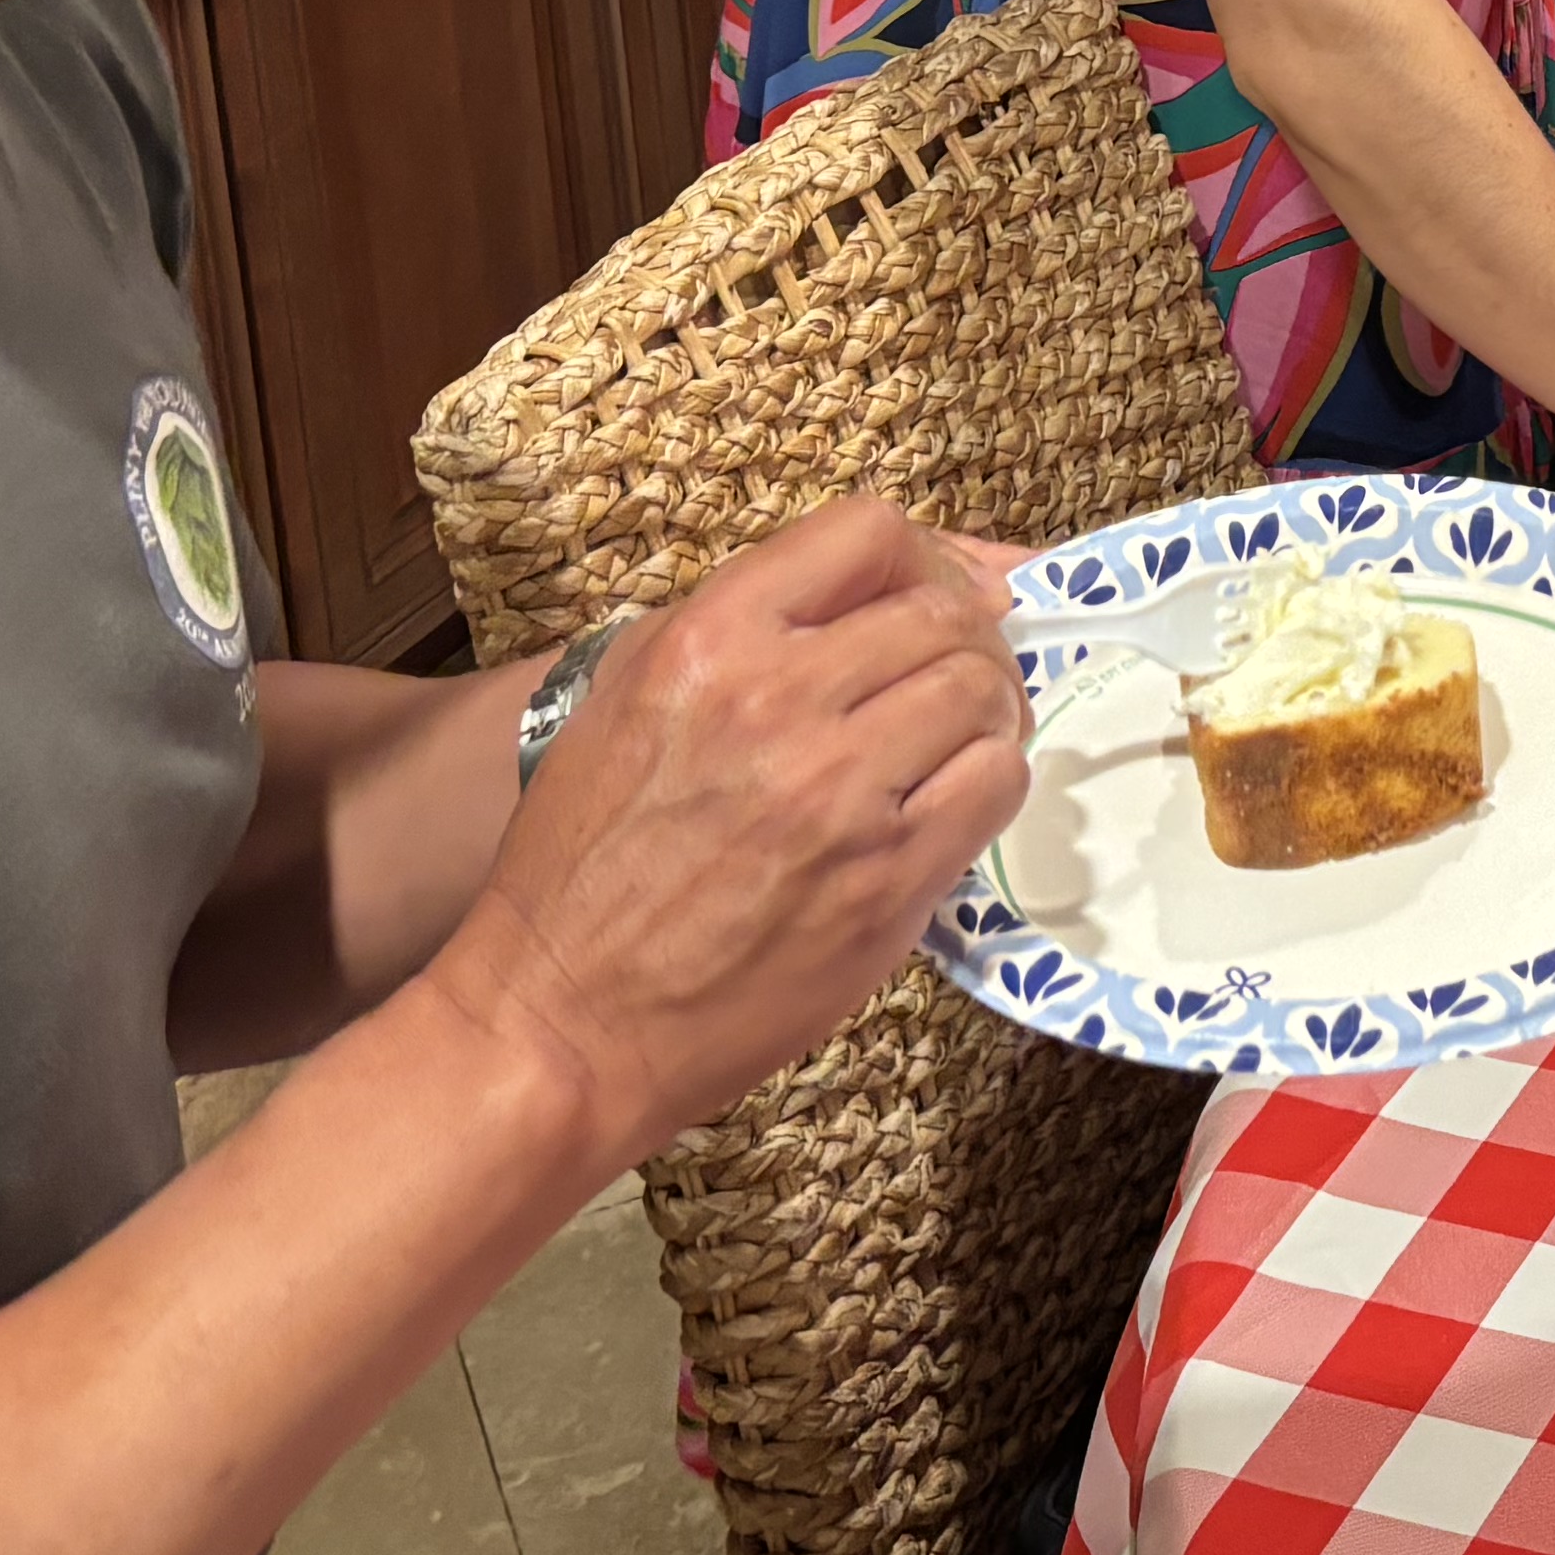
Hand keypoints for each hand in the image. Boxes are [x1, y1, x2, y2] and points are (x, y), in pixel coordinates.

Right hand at [430, 499, 1030, 1150]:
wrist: (560, 1022)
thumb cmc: (580, 867)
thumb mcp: (627, 701)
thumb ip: (743, 630)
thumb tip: (881, 584)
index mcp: (705, 644)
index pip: (866, 532)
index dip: (920, 556)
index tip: (929, 593)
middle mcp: (776, 702)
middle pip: (943, 614)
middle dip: (967, 637)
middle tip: (955, 677)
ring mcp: (839, 792)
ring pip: (981, 693)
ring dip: (987, 709)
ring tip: (955, 741)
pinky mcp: (886, 878)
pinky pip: (995, 783)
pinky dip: (989, 779)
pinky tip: (950, 801)